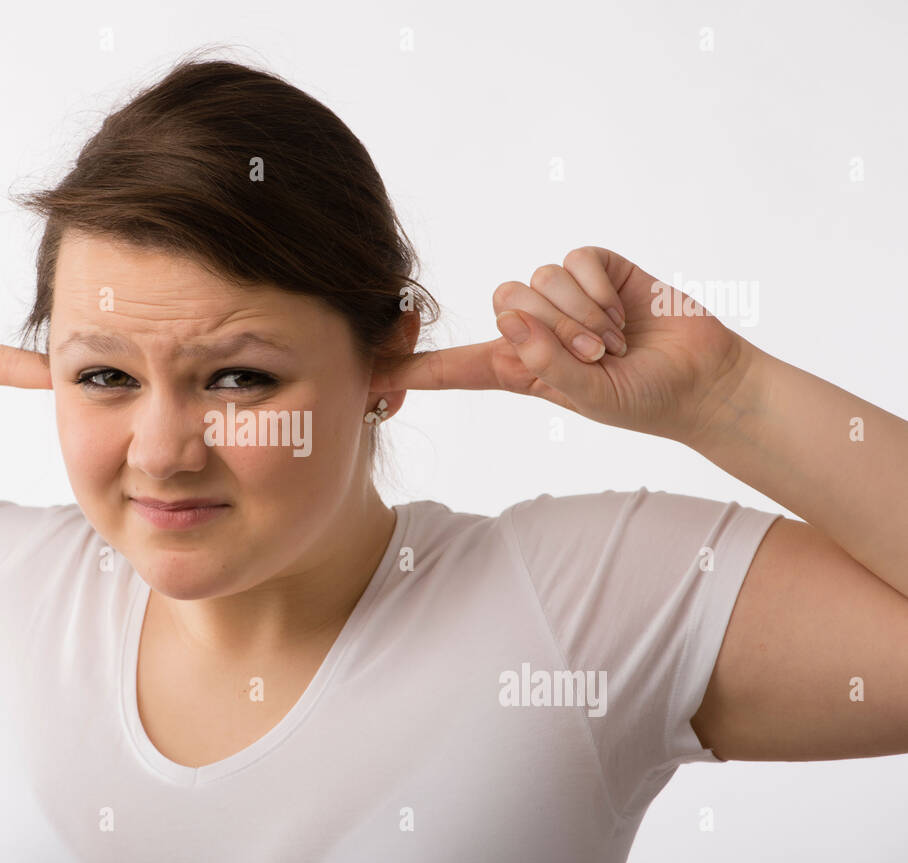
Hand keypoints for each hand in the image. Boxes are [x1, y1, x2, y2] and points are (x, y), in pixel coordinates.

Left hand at [370, 246, 755, 444]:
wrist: (702, 378)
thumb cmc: (643, 399)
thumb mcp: (591, 397)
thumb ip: (547, 365)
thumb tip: (509, 321)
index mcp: (519, 369)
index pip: (452, 368)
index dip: (409, 371)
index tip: (365, 373)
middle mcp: (533, 330)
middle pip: (505, 303)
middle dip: (554, 330)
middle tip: (597, 355)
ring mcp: (564, 298)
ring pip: (540, 280)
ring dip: (584, 314)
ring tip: (616, 339)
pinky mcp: (597, 270)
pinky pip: (575, 260)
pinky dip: (600, 287)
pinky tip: (624, 309)